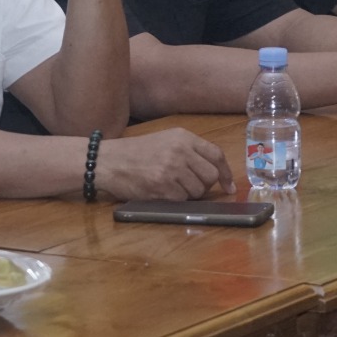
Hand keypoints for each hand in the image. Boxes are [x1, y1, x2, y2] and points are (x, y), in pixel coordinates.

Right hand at [95, 129, 232, 200]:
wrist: (108, 160)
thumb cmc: (136, 152)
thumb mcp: (165, 140)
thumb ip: (189, 151)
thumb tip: (216, 172)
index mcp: (183, 137)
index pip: (216, 154)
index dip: (225, 173)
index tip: (229, 186)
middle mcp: (180, 151)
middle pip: (210, 175)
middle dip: (204, 185)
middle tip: (189, 185)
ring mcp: (172, 169)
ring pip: (198, 191)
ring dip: (188, 194)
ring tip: (170, 186)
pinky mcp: (162, 187)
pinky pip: (182, 200)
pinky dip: (175, 200)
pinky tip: (161, 191)